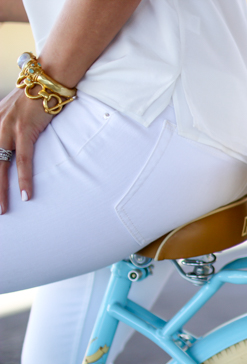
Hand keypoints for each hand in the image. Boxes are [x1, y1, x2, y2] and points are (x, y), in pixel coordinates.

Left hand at [0, 87, 52, 213]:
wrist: (48, 78)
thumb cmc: (36, 94)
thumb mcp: (13, 109)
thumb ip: (7, 124)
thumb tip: (11, 142)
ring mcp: (7, 127)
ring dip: (1, 190)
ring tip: (3, 208)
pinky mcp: (25, 130)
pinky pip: (23, 160)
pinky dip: (24, 179)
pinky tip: (25, 194)